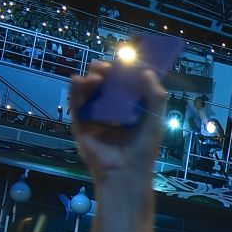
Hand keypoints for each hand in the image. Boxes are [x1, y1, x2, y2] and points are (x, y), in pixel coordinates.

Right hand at [68, 62, 166, 177]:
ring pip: (89, 91)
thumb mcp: (155, 120)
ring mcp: (95, 116)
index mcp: (129, 108)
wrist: (126, 172)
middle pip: (104, 84)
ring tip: (98, 75)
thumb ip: (155, 96)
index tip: (125, 59)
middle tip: (109, 67)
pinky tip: (78, 80)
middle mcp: (111, 110)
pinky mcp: (80, 124)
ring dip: (91, 78)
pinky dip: (75, 90)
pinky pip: (75, 104)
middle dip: (105, 71)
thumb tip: (146, 71)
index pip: (124, 83)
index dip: (123, 70)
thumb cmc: (143, 148)